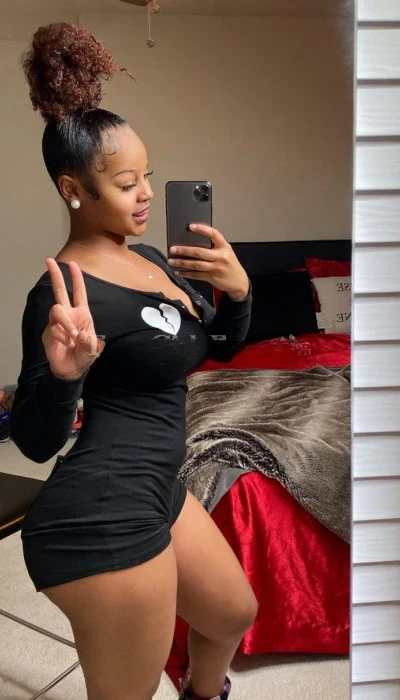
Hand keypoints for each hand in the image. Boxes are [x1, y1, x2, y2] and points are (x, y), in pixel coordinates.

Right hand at [42, 259, 104, 380]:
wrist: (71, 369)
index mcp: (82, 314)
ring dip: (66, 323)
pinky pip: (53, 328)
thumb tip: (81, 336)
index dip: (77, 278)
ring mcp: (57, 322)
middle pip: (59, 291)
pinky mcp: (48, 331)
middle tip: (49, 260)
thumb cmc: (84, 356)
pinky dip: (61, 337)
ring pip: (57, 310)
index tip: (72, 263)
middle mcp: (68, 314)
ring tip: (72, 338)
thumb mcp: (93, 350)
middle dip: (55, 275)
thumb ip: (89, 344)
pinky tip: (65, 344)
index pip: (79, 292)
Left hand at [167, 224, 248, 300]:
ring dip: (182, 263)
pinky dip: (186, 273)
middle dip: (184, 250)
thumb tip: (193, 242)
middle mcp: (221, 257)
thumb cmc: (229, 264)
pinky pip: (196, 275)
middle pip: (200, 252)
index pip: (214, 234)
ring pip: (196, 264)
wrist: (239, 281)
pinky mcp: (212, 278)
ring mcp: (216, 268)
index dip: (202, 229)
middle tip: (173, 249)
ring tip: (171, 261)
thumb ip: (214, 247)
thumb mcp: (226, 251)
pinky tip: (179, 271)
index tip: (190, 226)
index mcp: (224, 247)